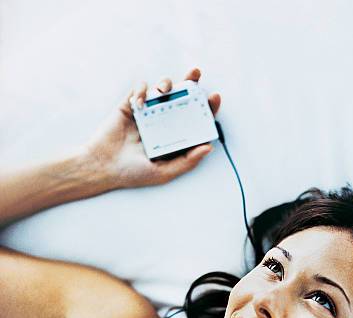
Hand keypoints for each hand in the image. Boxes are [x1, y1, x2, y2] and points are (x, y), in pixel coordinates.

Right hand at [84, 67, 220, 189]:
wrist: (102, 167)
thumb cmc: (133, 173)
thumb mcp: (164, 172)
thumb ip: (187, 161)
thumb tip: (209, 147)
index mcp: (175, 136)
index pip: (195, 118)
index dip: (206, 107)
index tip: (214, 98)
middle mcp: (164, 121)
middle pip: (182, 97)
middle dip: (191, 82)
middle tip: (196, 73)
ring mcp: (148, 112)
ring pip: (163, 88)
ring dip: (166, 83)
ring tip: (164, 91)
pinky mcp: (131, 105)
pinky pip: (140, 88)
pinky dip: (142, 90)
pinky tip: (140, 102)